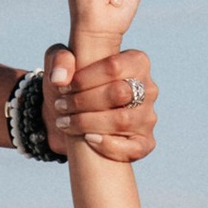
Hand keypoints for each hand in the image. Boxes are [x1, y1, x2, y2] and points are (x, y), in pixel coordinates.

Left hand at [47, 41, 157, 162]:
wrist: (74, 117)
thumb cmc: (73, 86)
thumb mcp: (62, 65)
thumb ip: (60, 60)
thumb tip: (59, 79)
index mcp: (136, 62)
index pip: (113, 67)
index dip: (84, 79)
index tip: (63, 88)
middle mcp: (148, 88)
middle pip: (118, 93)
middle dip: (83, 101)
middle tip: (61, 106)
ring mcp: (148, 116)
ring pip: (122, 120)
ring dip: (87, 123)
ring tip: (65, 122)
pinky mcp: (145, 141)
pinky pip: (134, 147)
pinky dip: (109, 146)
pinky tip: (89, 139)